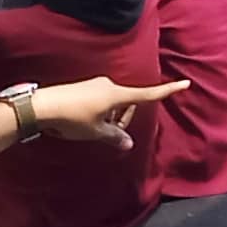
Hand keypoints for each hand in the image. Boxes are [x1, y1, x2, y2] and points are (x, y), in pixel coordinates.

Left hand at [27, 77, 185, 142]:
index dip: (167, 90)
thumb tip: (128, 143)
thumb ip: (115, 137)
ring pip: (114, 103)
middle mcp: (109, 85)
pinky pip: (101, 101)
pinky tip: (84, 124)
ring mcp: (95, 85)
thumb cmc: (72, 119)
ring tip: (93, 131)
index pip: (147, 93)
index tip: (185, 83)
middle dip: (125, 119)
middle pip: (129, 102)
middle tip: (111, 135)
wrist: (41, 105)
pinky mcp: (84, 88)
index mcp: (117, 94)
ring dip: (111, 117)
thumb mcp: (96, 132)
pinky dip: (100, 113)